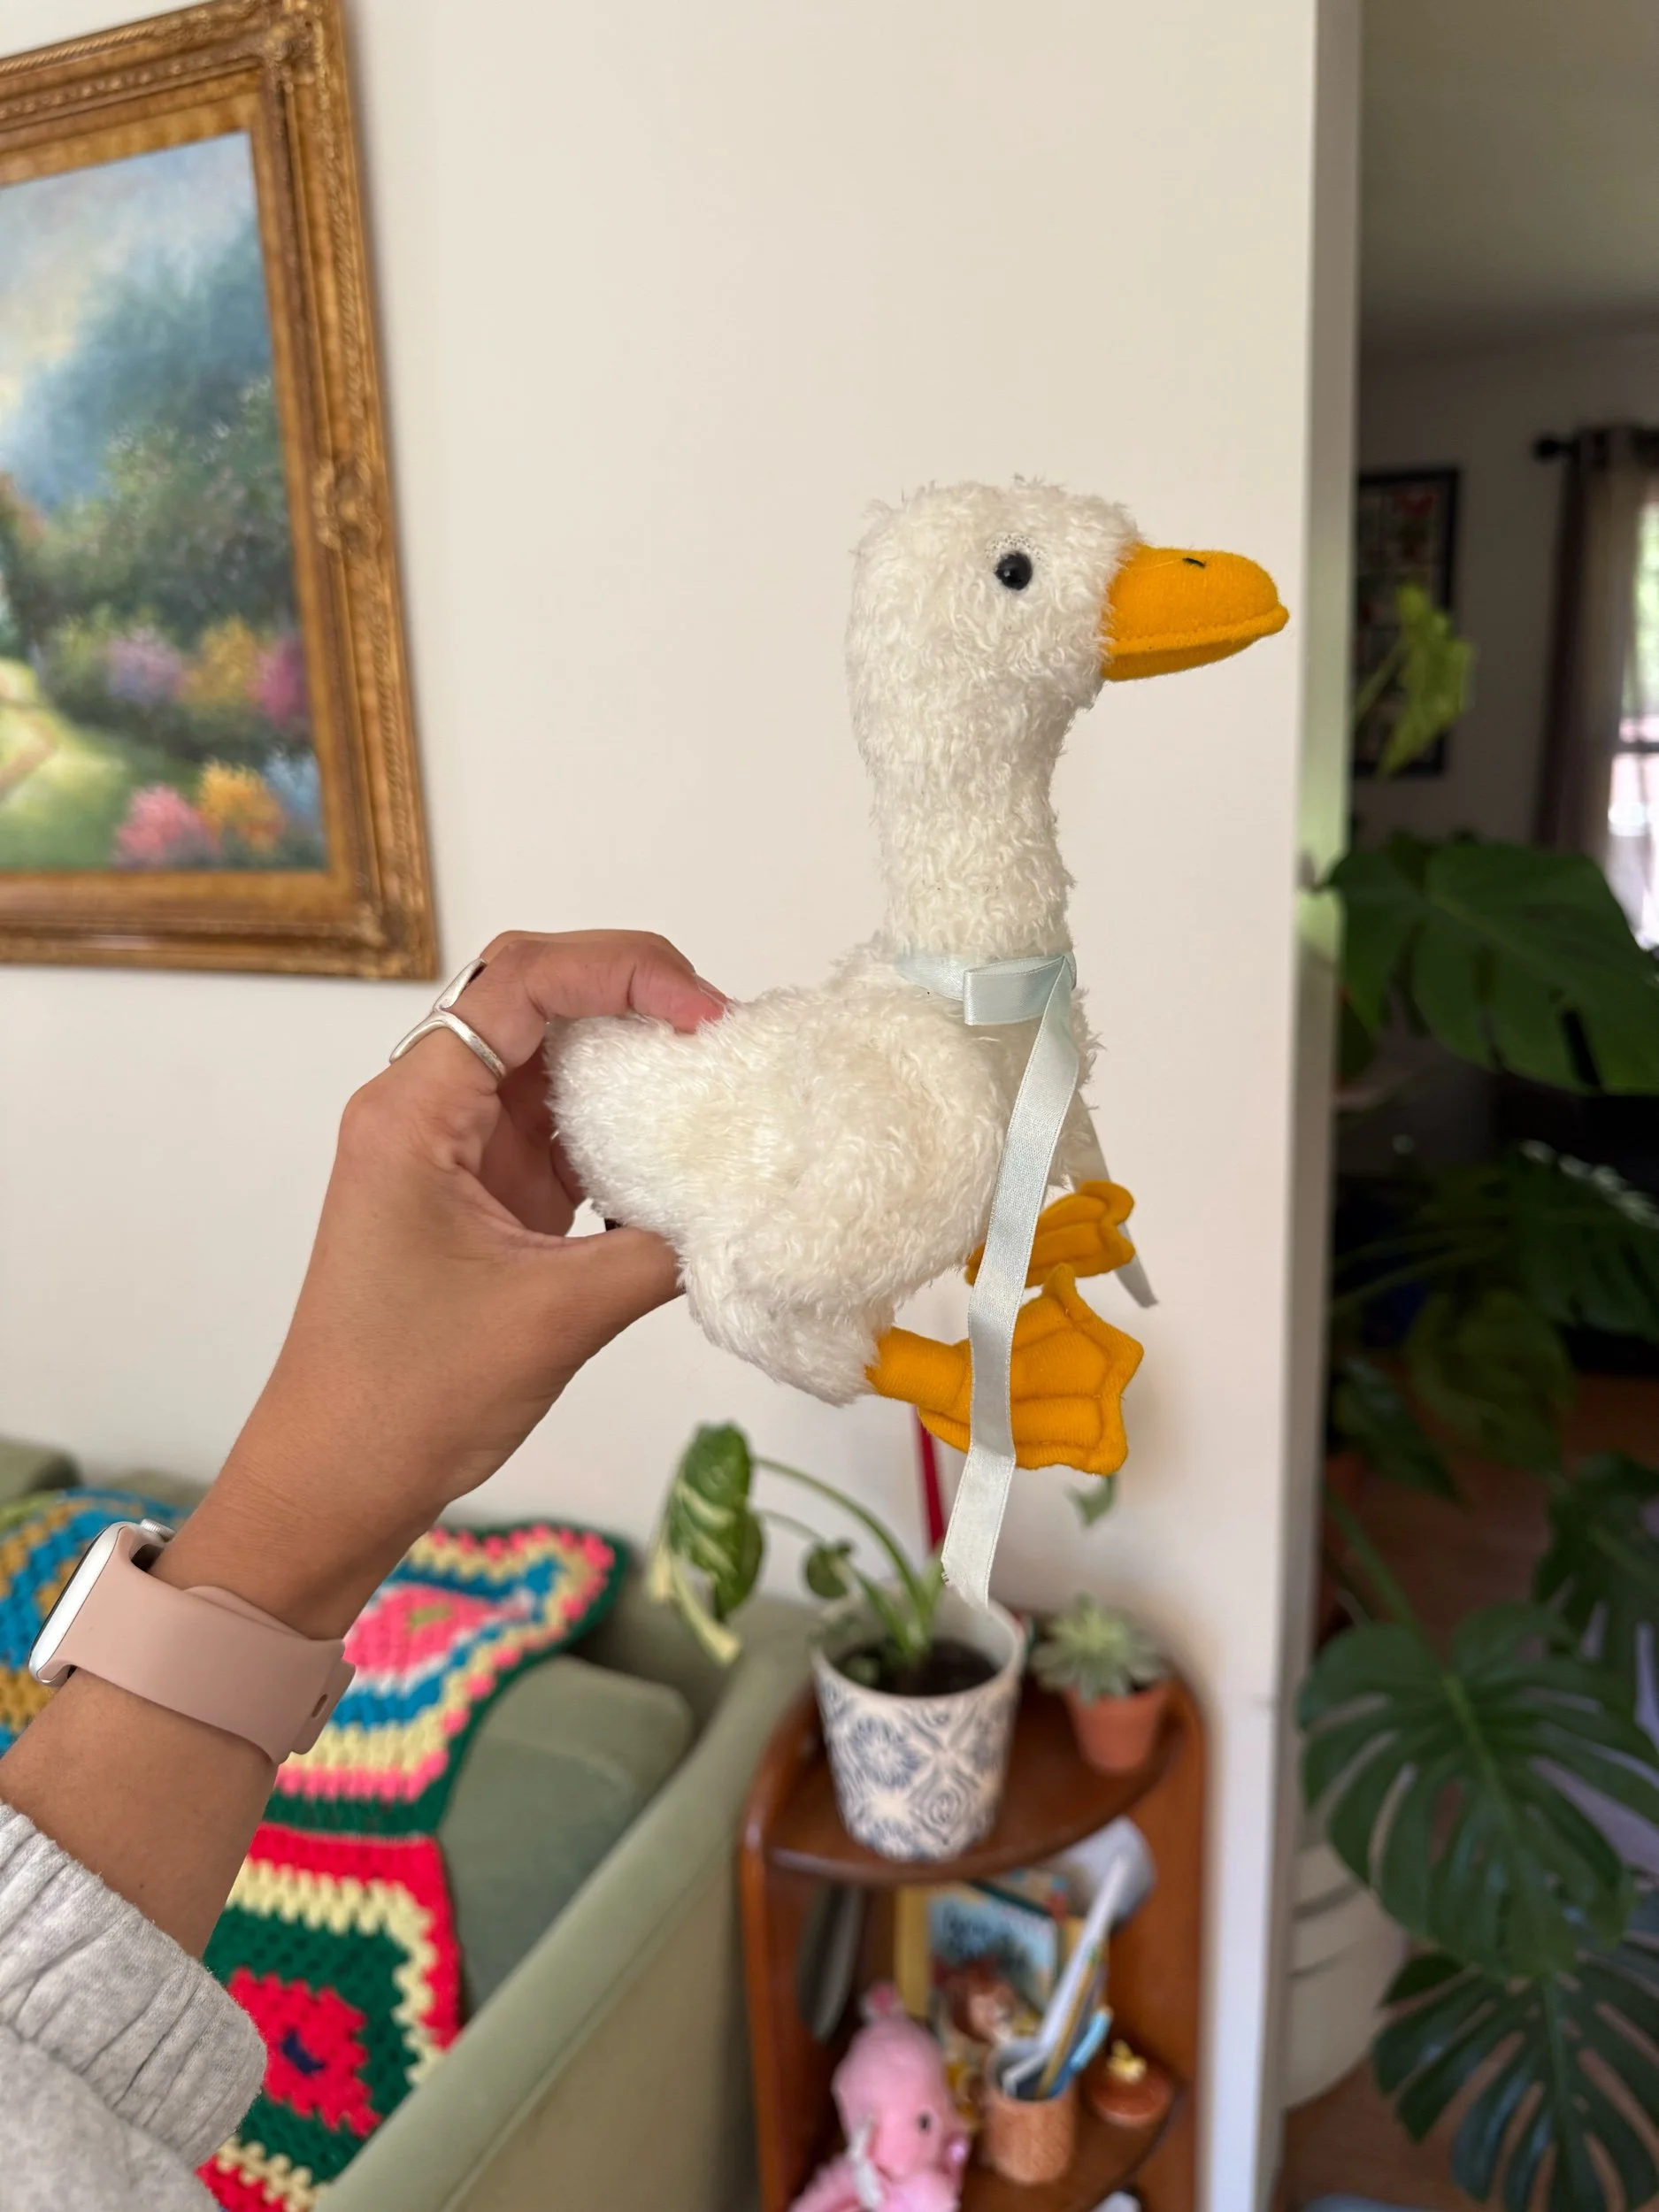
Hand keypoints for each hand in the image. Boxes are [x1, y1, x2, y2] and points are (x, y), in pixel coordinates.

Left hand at [157, 929, 726, 1636]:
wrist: (338, 1479)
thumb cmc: (410, 1396)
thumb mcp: (555, 1316)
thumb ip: (661, 1249)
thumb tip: (752, 1202)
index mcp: (414, 1112)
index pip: (522, 980)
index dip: (624, 970)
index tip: (706, 1016)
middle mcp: (426, 1108)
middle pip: (536, 994)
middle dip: (635, 993)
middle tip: (722, 1036)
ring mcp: (454, 1148)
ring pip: (552, 1055)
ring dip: (634, 1057)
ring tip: (717, 1081)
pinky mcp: (483, 1190)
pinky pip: (558, 1122)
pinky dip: (623, 1123)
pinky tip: (681, 1149)